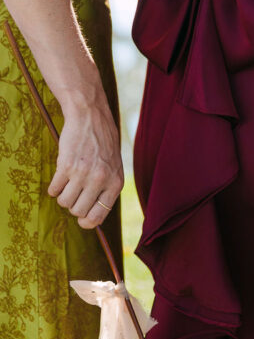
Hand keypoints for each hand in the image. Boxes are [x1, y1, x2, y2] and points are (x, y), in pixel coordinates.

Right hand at [48, 94, 123, 228]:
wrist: (91, 117)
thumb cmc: (103, 142)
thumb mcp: (114, 166)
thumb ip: (107, 188)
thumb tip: (92, 217)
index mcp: (115, 183)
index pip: (99, 216)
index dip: (87, 222)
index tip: (81, 220)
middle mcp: (100, 180)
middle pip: (78, 211)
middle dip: (73, 206)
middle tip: (74, 194)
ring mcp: (83, 173)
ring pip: (64, 202)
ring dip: (62, 197)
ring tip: (66, 185)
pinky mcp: (66, 165)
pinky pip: (54, 189)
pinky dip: (53, 188)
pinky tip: (58, 179)